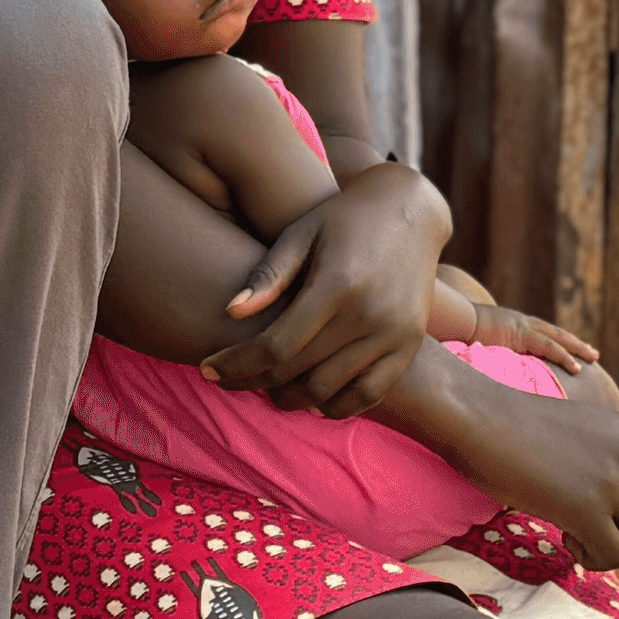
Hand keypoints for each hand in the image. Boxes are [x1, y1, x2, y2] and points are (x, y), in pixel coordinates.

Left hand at [201, 159, 453, 415]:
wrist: (410, 211)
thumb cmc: (344, 218)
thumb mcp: (302, 233)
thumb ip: (268, 275)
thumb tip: (230, 313)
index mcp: (338, 285)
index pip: (276, 346)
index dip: (236, 363)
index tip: (207, 370)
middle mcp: (369, 315)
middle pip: (298, 372)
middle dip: (254, 382)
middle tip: (230, 381)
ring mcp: (394, 334)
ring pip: (328, 392)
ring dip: (291, 398)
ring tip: (268, 388)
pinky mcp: (409, 346)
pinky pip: (368, 395)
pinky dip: (335, 407)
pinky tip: (311, 399)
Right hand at [458, 303, 601, 372]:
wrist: (450, 319)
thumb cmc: (455, 330)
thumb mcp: (472, 341)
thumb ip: (482, 349)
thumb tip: (478, 363)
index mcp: (510, 324)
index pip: (540, 332)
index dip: (557, 341)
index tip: (570, 348)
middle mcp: (520, 322)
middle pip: (554, 333)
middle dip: (574, 343)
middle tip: (592, 353)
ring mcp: (522, 326)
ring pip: (557, 338)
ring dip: (576, 349)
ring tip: (593, 358)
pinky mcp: (521, 334)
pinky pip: (548, 347)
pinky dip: (564, 357)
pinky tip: (578, 368)